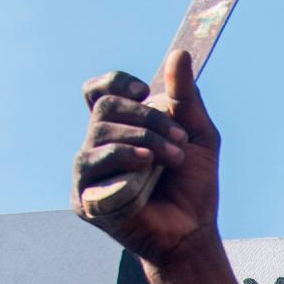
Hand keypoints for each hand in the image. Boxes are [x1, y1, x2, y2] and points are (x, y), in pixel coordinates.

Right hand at [73, 48, 219, 266]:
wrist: (193, 231)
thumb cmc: (193, 186)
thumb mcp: (199, 135)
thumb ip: (187, 97)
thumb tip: (179, 52)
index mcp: (120, 128)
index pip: (100, 91)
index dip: (117, 83)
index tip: (146, 91)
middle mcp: (98, 146)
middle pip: (105, 107)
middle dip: (146, 117)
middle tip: (179, 140)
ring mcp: (89, 172)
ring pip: (100, 132)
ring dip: (144, 140)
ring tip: (172, 158)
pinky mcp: (84, 197)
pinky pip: (94, 164)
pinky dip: (125, 161)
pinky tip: (146, 169)